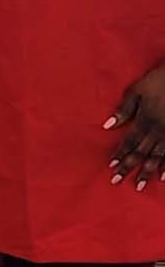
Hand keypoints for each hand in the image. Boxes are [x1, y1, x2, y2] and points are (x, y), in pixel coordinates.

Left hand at [105, 62, 164, 190]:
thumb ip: (123, 109)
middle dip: (128, 167)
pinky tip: (163, 178)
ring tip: (139, 185)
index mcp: (144, 120)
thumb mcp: (136, 90)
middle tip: (117, 181)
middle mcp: (158, 131)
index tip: (110, 166)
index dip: (119, 154)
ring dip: (147, 172)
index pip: (129, 142)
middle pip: (141, 153)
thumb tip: (108, 126)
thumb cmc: (158, 81)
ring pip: (158, 158)